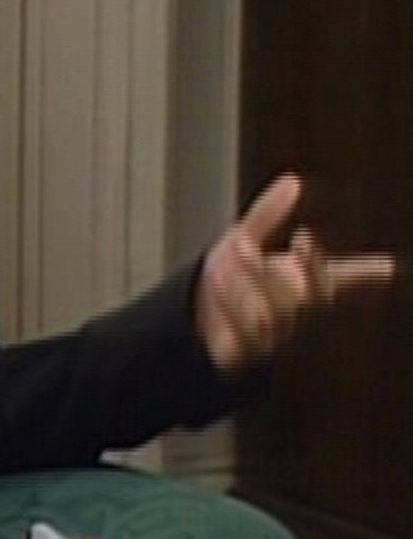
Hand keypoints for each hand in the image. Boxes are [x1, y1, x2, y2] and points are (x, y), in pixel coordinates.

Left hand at [195, 173, 395, 372]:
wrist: (187, 327)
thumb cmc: (226, 284)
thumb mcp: (241, 243)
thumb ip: (266, 216)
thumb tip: (293, 182)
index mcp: (297, 289)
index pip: (332, 279)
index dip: (352, 270)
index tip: (341, 248)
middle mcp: (290, 315)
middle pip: (311, 296)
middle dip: (310, 268)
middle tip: (301, 240)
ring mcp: (268, 338)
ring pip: (275, 315)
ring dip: (257, 280)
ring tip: (236, 249)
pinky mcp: (242, 357)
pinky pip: (244, 336)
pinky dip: (233, 304)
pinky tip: (218, 279)